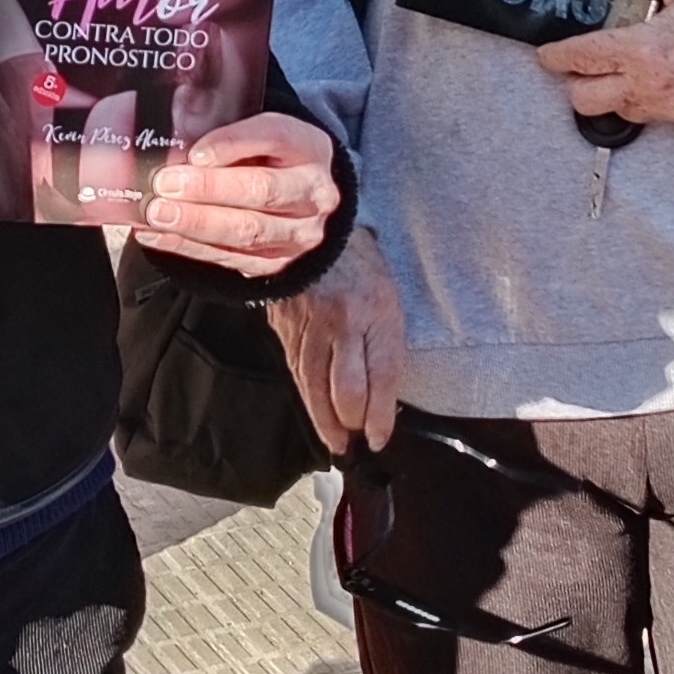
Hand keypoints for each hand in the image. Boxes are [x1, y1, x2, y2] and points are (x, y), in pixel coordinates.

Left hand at [138, 110, 340, 278]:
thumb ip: (220, 124)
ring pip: (246, 231)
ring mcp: (298, 233)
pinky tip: (156, 234)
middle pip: (261, 190)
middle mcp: (312, 192)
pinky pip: (229, 258)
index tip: (195, 152)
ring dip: (195, 223)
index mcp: (308, 146)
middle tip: (166, 184)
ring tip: (157, 213)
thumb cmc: (266, 158)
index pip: (274, 137)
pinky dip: (187, 246)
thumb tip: (178, 117)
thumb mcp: (255, 132)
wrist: (296, 200)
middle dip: (208, 188)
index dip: (232, 144)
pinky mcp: (276, 262)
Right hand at [274, 223, 402, 455]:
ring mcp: (310, 326)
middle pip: (346, 392)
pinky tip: (313, 411)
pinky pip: (296, 373)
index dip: (380, 416)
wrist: (313, 231)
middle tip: (356, 443)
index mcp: (377, 312)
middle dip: (352, 425)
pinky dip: (306, 398)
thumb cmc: (358, 263)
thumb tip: (381, 393)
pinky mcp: (286, 328)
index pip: (382, 378)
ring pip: (315, 389)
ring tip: (336, 441)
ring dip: (326, 422)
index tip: (380, 437)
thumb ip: (384, 342)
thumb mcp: (387, 296)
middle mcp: (343, 323)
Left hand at [533, 0, 673, 133]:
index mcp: (644, 48)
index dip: (554, 56)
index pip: (579, 60)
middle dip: (577, 81)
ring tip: (633, 64)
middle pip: (585, 101)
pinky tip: (668, 76)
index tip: (547, 53)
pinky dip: (652, 100)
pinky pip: (657, 118)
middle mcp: (654, 87)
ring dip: (615, 92)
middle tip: (586, 61)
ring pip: (620, 112)